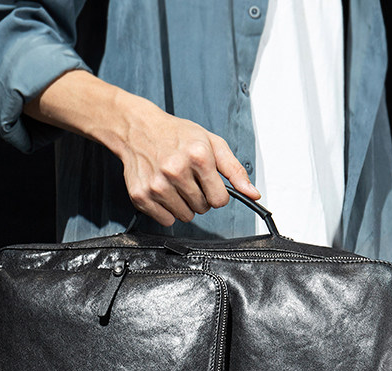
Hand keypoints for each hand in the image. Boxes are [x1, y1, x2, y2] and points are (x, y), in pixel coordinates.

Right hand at [24, 69, 259, 225]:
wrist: (137, 128)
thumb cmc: (177, 135)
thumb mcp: (211, 143)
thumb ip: (235, 170)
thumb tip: (254, 194)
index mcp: (199, 156)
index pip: (220, 200)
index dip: (217, 194)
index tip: (208, 183)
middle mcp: (177, 170)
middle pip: (202, 209)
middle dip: (199, 197)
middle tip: (188, 180)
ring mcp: (157, 184)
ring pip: (185, 217)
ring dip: (184, 205)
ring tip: (175, 185)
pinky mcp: (141, 196)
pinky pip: (166, 221)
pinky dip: (167, 211)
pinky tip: (162, 192)